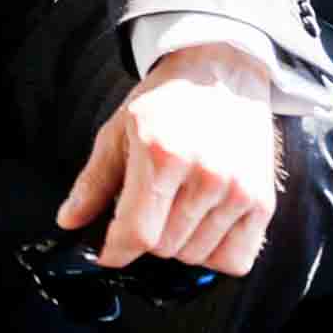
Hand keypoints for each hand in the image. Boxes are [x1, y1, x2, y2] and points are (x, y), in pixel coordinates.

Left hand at [56, 43, 278, 276]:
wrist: (222, 73)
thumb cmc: (166, 101)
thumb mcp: (119, 131)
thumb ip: (94, 181)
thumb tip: (69, 221)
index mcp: (162, 154)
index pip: (137, 232)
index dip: (115, 250)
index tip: (107, 253)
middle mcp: (205, 175)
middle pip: (164, 248)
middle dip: (146, 236)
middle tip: (147, 206)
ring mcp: (238, 190)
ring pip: (195, 257)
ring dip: (179, 244)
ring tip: (177, 206)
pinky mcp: (263, 202)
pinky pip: (235, 260)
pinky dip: (214, 254)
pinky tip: (204, 226)